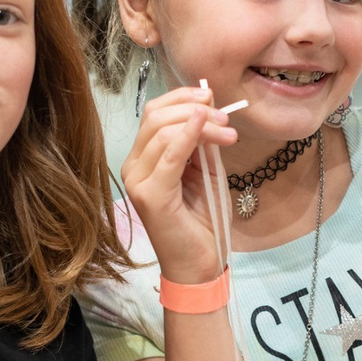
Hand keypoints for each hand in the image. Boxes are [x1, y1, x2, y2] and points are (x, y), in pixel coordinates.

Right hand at [119, 85, 237, 283]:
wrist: (199, 263)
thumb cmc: (203, 219)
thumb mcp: (206, 169)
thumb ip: (202, 141)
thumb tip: (208, 105)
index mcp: (143, 159)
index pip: (154, 114)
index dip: (182, 98)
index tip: (212, 97)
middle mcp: (133, 167)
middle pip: (155, 117)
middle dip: (193, 108)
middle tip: (225, 116)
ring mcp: (137, 181)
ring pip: (161, 131)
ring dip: (200, 123)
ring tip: (228, 132)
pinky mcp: (149, 195)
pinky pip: (169, 154)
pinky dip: (188, 135)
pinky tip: (206, 125)